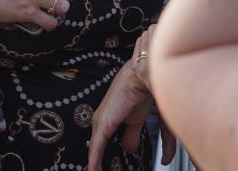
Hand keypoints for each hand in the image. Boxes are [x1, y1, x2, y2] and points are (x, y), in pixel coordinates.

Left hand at [88, 25, 173, 170]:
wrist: (144, 76)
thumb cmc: (143, 91)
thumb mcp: (140, 120)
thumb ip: (135, 135)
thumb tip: (141, 153)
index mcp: (110, 117)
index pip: (103, 140)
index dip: (103, 154)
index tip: (104, 168)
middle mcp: (102, 119)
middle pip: (97, 145)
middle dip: (96, 160)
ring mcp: (101, 121)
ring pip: (95, 147)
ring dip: (95, 162)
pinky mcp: (103, 123)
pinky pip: (96, 146)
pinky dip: (94, 160)